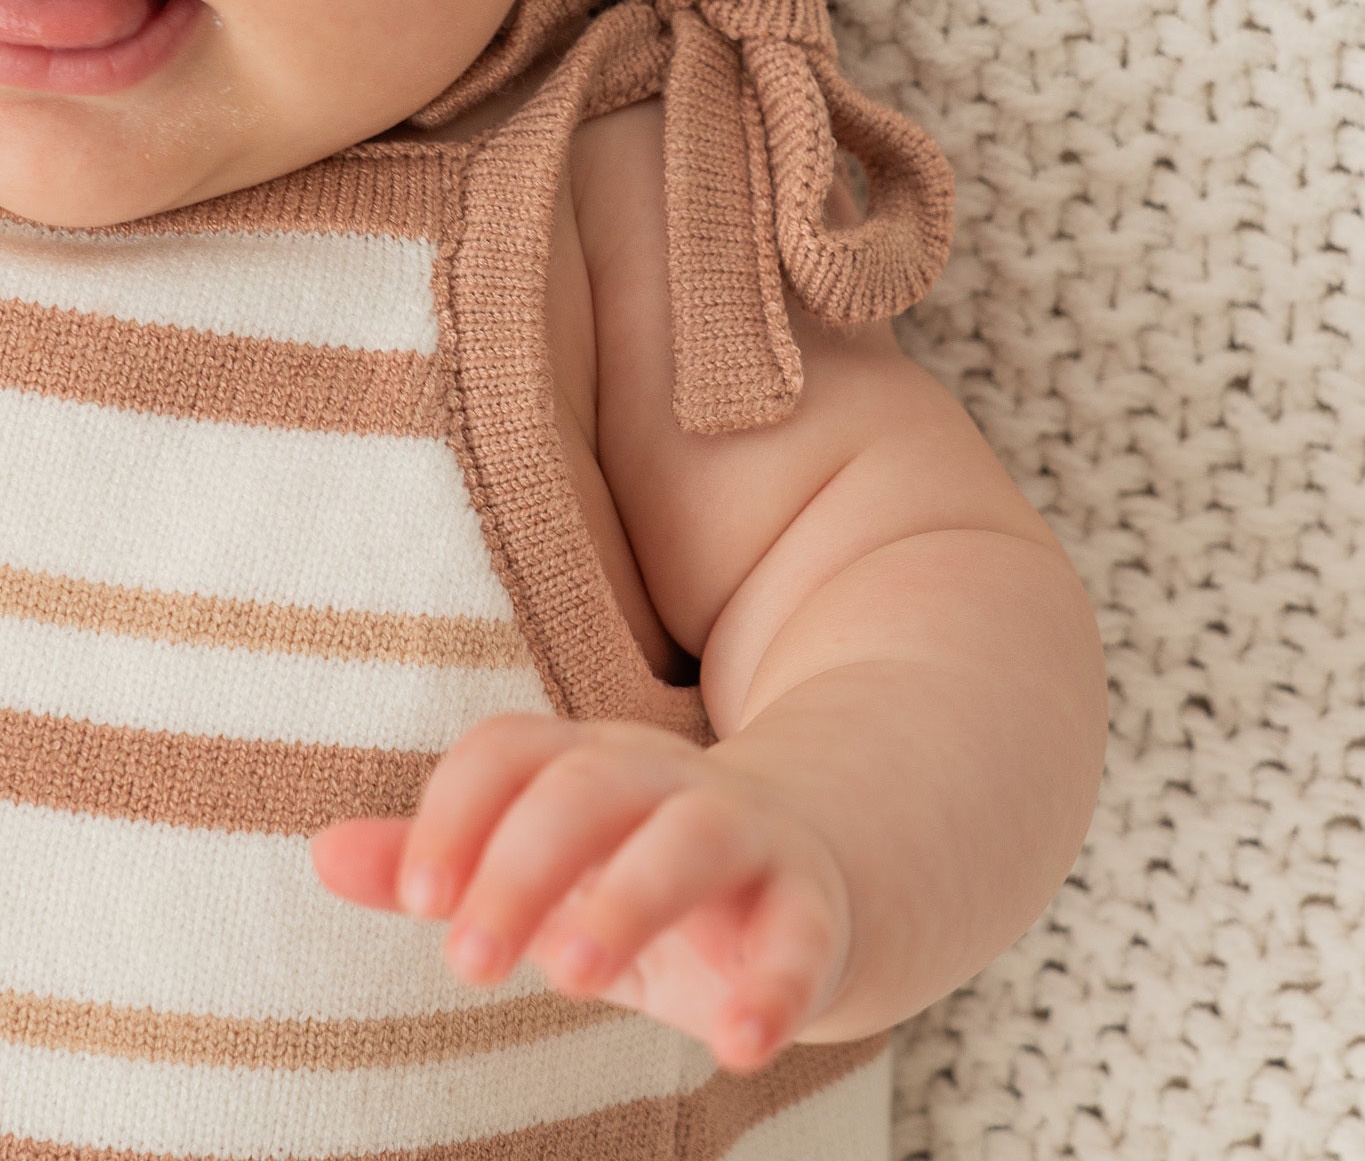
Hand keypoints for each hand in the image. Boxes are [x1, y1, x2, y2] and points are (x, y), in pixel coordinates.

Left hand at [309, 714, 852, 1071]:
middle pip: (589, 786)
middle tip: (468, 963)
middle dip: (522, 864)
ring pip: (692, 836)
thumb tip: (318, 852)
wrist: (820, 860)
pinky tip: (739, 1045)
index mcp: (584, 766)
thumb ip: (441, 859)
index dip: (457, 813)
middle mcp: (661, 782)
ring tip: (571, 977)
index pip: (510, 751)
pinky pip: (800, 931)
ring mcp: (745, 834)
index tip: (417, 899)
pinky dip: (774, 985)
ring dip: (630, 898)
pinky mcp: (812, 903)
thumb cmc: (641, 872)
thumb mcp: (542, 869)